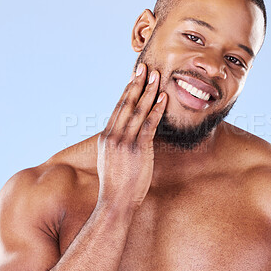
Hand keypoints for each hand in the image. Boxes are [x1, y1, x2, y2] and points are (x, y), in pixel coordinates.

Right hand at [96, 63, 166, 210]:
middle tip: (144, 67)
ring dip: (148, 91)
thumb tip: (126, 136)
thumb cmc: (116, 185)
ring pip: (138, 111)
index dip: (127, 91)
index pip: (118, 109)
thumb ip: (117, 145)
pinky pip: (149, 125)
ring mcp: (125, 142)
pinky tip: (163, 98)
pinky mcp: (138, 150)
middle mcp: (114, 136)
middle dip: (136, 84)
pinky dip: (156, 110)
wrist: (115, 203)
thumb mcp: (111, 161)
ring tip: (155, 75)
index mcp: (107, 137)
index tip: (133, 77)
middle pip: (126, 104)